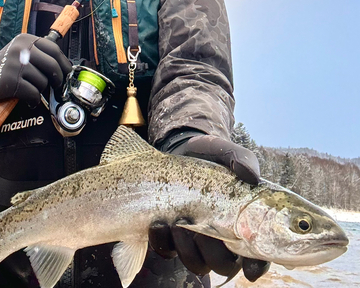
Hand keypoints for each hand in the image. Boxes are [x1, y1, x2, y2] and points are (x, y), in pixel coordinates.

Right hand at [0, 34, 71, 105]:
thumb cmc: (7, 67)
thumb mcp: (21, 52)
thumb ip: (40, 55)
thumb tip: (65, 67)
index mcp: (26, 40)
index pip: (53, 49)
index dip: (64, 63)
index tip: (67, 72)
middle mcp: (20, 49)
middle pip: (52, 65)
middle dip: (58, 79)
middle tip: (57, 86)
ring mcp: (15, 64)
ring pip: (43, 81)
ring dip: (41, 90)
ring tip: (33, 90)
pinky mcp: (10, 81)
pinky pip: (33, 93)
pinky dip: (34, 100)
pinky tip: (29, 100)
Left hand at [149, 134, 269, 282]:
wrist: (180, 150)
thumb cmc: (210, 155)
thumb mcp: (226, 152)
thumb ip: (241, 159)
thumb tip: (251, 175)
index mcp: (242, 223)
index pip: (258, 256)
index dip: (256, 265)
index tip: (249, 266)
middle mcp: (221, 238)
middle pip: (223, 264)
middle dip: (211, 252)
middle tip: (201, 228)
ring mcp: (195, 239)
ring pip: (196, 263)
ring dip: (186, 248)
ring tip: (177, 222)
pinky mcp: (171, 235)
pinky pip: (167, 251)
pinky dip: (162, 241)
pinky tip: (158, 223)